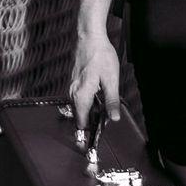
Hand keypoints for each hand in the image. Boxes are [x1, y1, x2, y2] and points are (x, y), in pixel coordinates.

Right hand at [68, 31, 121, 145]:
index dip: (85, 134)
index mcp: (82, 95)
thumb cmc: (101, 57)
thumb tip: (113, 118)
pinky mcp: (75, 82)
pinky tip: (99, 98)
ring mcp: (73, 87)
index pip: (81, 122)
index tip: (88, 147)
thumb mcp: (111, 80)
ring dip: (90, 112)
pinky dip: (89, 102)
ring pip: (81, 106)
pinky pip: (80, 98)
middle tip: (101, 128)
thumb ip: (111, 100)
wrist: (90, 38)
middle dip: (90, 124)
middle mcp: (73, 93)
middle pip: (80, 116)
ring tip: (103, 114)